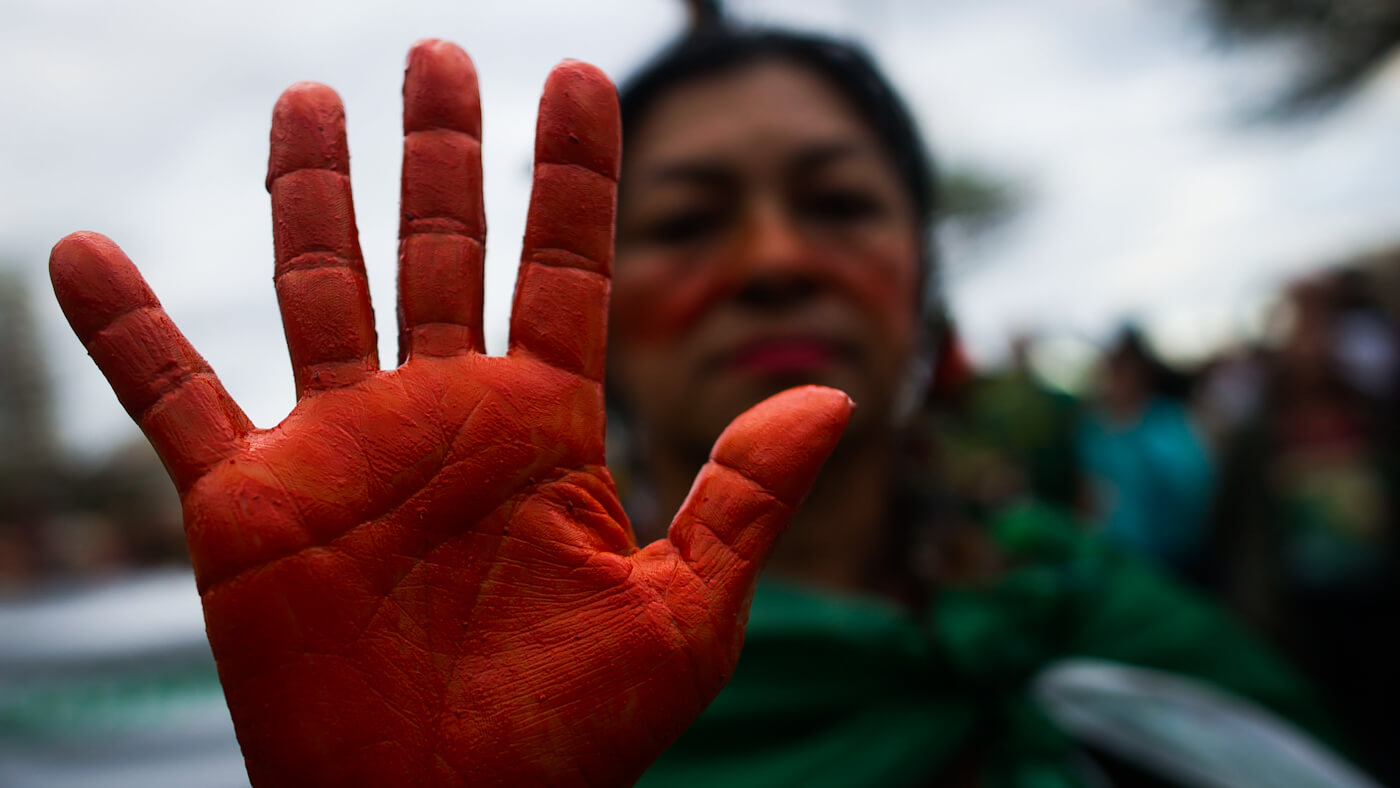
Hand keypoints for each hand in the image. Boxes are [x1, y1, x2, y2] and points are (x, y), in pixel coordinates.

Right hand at [49, 40, 850, 786]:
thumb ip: (745, 497)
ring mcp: (344, 450)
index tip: (580, 75)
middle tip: (437, 55)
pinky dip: (127, 330)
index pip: (566, 265)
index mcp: (545, 426)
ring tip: (310, 98)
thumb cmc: (574, 739)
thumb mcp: (687, 615)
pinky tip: (81, 253)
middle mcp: (444, 416)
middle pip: (442, 248)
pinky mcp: (249, 504)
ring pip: (321, 286)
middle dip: (443, 152)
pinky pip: (174, 397)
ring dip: (312, 192)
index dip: (573, 172)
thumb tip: (836, 398)